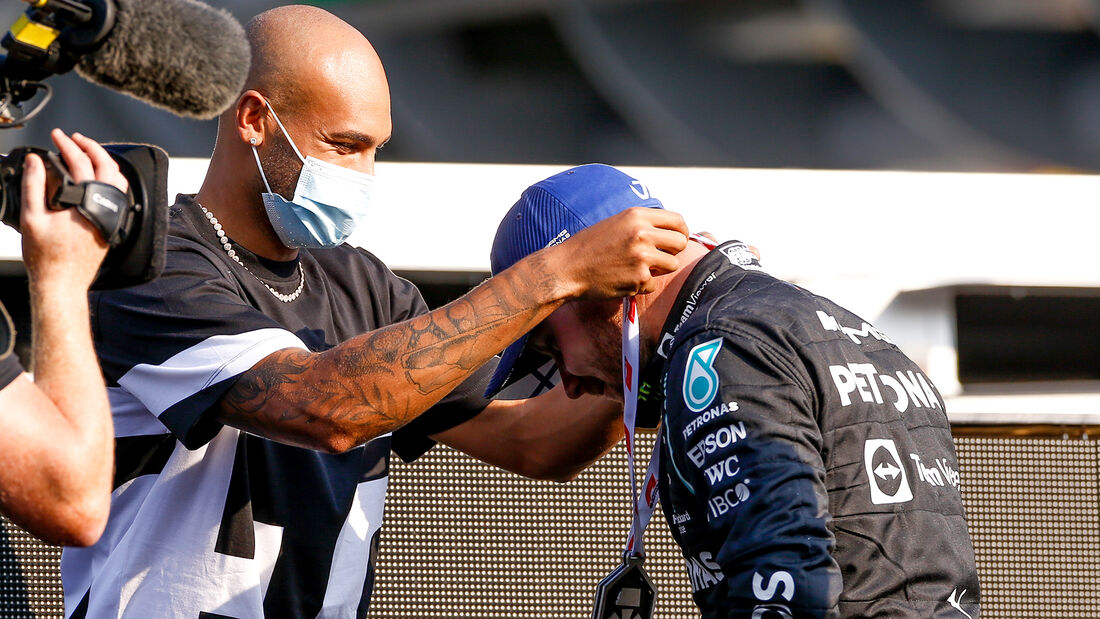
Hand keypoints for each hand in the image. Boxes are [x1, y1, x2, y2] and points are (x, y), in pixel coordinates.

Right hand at [20, 130, 126, 289]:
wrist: (63, 283)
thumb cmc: (47, 256)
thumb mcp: (31, 217)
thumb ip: (33, 185)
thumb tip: (36, 161)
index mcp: (88, 203)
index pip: (82, 163)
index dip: (68, 145)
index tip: (57, 135)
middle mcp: (107, 208)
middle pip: (107, 166)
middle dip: (90, 147)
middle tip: (73, 138)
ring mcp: (114, 217)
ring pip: (117, 180)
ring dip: (103, 161)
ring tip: (85, 151)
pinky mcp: (114, 225)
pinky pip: (118, 194)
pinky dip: (108, 178)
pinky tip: (94, 176)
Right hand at [547, 207, 688, 298]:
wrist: (566, 269)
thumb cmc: (587, 247)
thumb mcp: (615, 223)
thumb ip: (641, 225)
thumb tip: (668, 232)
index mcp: (636, 216)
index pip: (677, 220)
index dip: (681, 232)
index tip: (677, 239)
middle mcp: (642, 233)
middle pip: (680, 243)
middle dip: (673, 251)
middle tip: (661, 257)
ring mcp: (642, 257)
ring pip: (672, 264)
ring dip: (660, 269)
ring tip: (639, 268)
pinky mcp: (639, 279)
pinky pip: (654, 283)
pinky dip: (642, 285)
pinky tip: (624, 279)